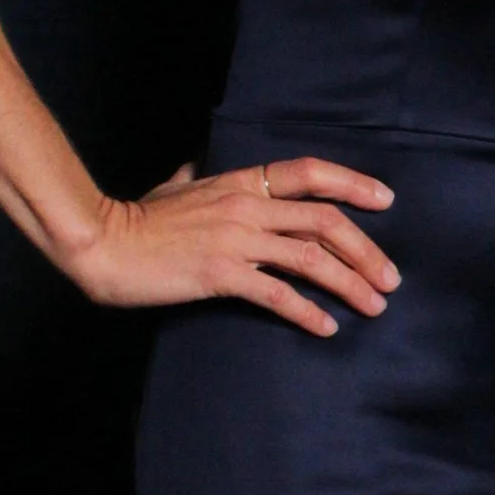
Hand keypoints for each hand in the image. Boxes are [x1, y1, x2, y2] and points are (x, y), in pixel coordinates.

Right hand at [61, 156, 398, 334]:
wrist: (104, 244)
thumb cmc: (137, 219)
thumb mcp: (172, 187)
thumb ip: (193, 177)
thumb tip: (193, 166)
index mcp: (239, 182)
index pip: (308, 173)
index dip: (352, 183)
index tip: (385, 200)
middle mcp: (245, 207)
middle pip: (324, 221)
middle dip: (366, 250)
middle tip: (390, 278)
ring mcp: (235, 239)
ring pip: (311, 258)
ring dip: (350, 284)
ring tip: (374, 306)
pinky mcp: (221, 274)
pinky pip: (277, 294)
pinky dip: (307, 312)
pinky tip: (326, 328)